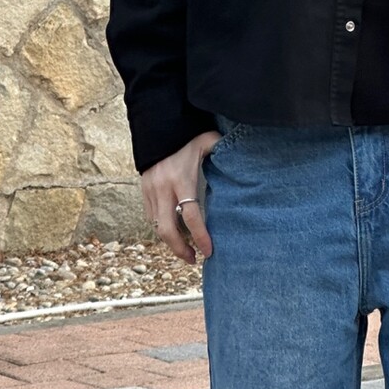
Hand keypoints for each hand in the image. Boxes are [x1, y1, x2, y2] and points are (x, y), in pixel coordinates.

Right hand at [141, 129, 221, 263]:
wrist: (157, 128)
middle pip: (167, 230)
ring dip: (171, 242)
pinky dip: (162, 228)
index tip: (209, 251)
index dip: (201, 237)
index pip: (191, 216)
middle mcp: (163, 189)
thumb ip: (223, 149)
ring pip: (157, 227)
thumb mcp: (207, 140)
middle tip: (193, 259)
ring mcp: (151, 191)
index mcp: (181, 179)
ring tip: (185, 250)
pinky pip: (151, 218)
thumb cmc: (186, 136)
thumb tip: (245, 156)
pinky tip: (174, 232)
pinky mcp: (144, 192)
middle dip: (179, 249)